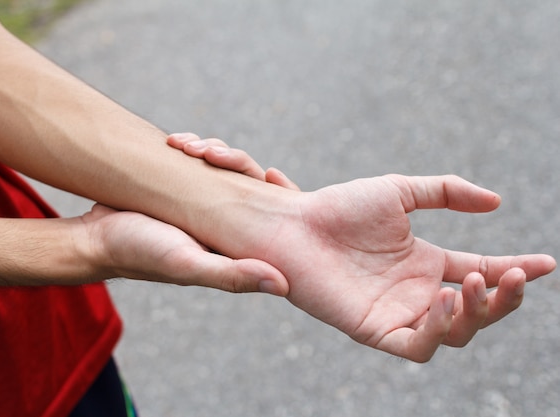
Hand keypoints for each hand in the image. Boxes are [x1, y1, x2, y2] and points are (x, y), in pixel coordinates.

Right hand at [81, 133, 297, 295]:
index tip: (270, 171)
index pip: (275, 216)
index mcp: (233, 245)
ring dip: (211, 148)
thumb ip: (232, 276)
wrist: (93, 238)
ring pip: (224, 167)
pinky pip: (199, 162)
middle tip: (210, 152)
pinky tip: (176, 141)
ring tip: (183, 144)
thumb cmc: (140, 254)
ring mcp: (202, 206)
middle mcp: (222, 225)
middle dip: (236, 159)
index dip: (282, 193)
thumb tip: (285, 286)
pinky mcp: (182, 190)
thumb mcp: (187, 265)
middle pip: (250, 183)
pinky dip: (192, 148)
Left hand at [260, 174, 555, 360]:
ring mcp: (396, 313)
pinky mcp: (373, 330)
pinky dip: (438, 329)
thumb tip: (498, 203)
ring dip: (475, 312)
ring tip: (471, 281)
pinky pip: (417, 346)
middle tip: (508, 275)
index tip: (545, 263)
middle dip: (502, 297)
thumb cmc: (337, 208)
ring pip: (455, 333)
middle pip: (476, 310)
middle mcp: (414, 292)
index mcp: (423, 262)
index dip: (515, 271)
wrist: (293, 223)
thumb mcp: (399, 192)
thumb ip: (447, 193)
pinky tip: (441, 297)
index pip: (481, 272)